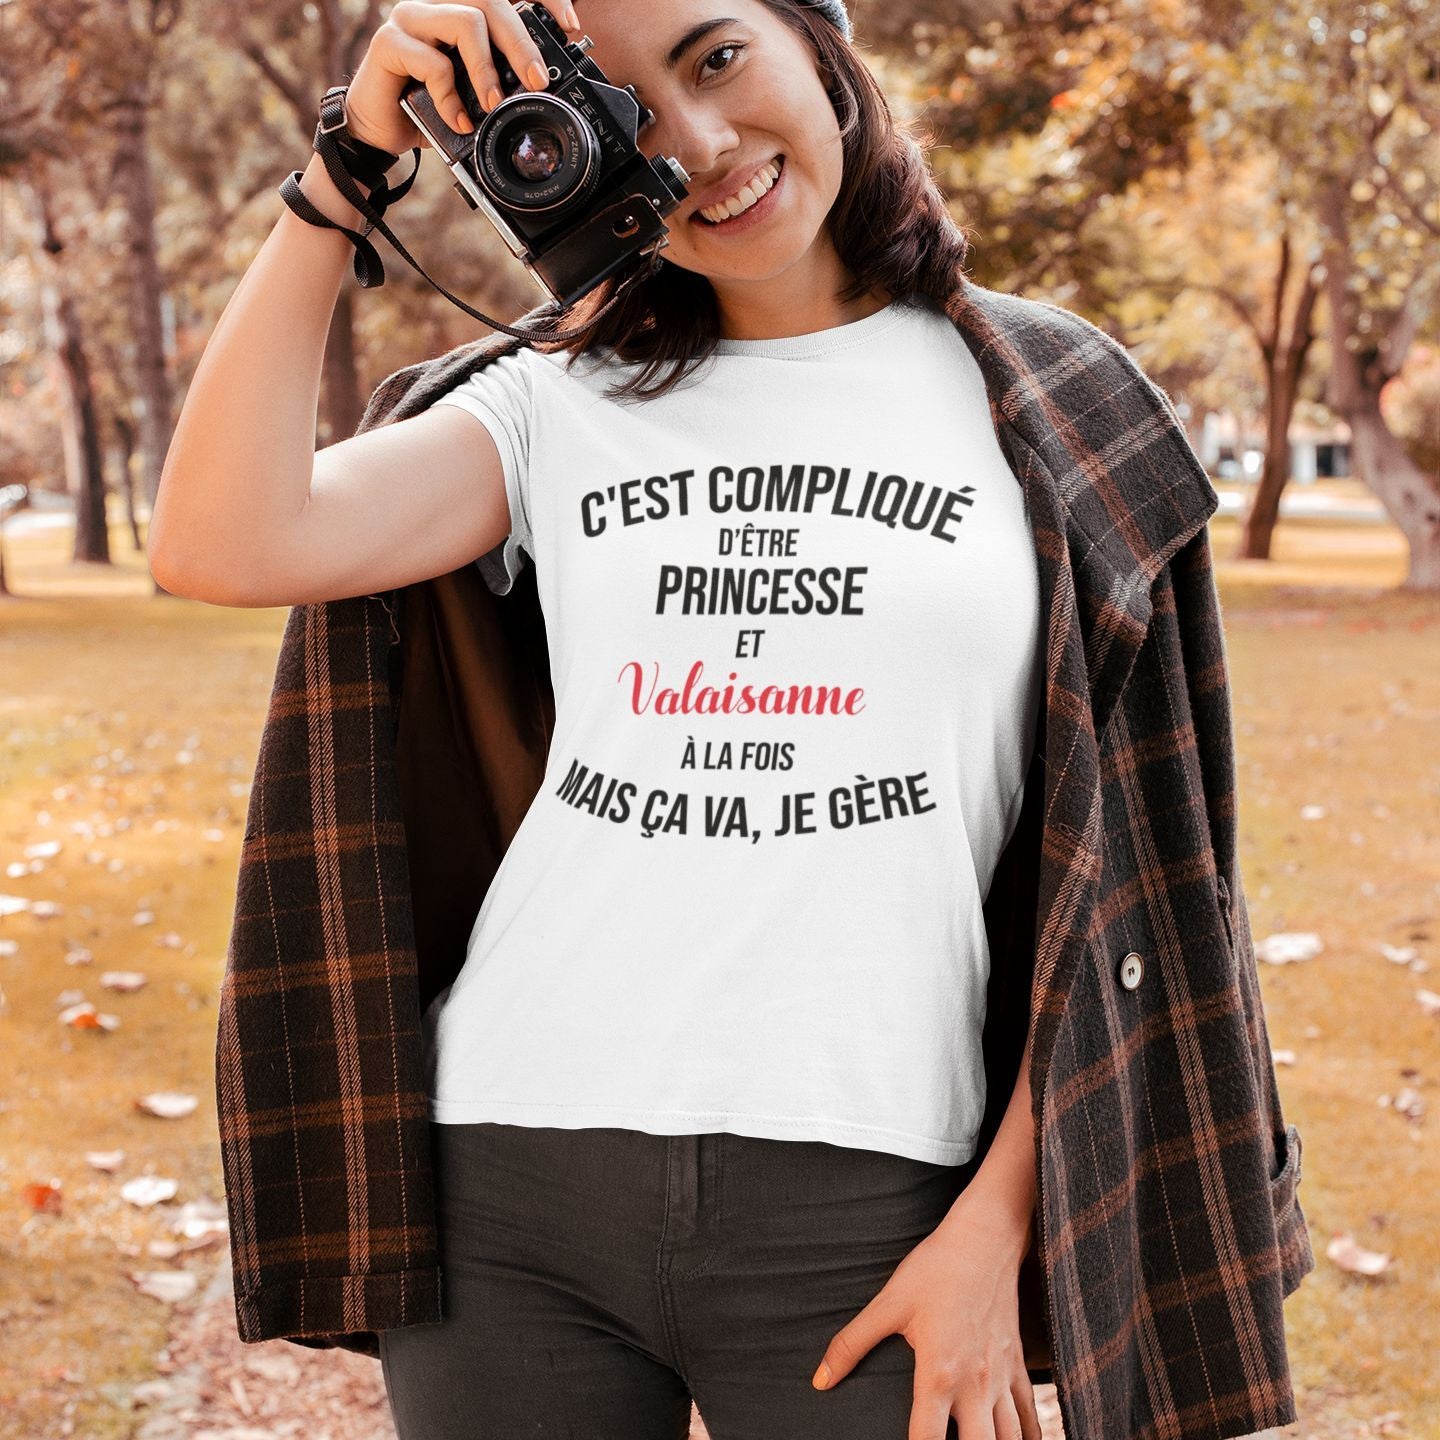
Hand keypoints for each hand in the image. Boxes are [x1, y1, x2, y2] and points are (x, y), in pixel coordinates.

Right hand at [342, 0, 584, 154]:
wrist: (380, 131)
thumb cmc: (428, 108)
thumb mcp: (473, 95)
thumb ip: (500, 81)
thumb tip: (540, 85)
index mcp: (462, 11)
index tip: (571, 26)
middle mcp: (438, 5)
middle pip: (491, 3)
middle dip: (522, 43)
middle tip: (538, 80)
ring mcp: (412, 17)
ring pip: (466, 21)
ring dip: (486, 68)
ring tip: (493, 103)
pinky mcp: (389, 41)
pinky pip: (433, 62)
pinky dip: (451, 97)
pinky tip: (458, 121)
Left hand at [810, 1194, 1041, 1439]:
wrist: (984, 1240)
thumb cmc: (934, 1269)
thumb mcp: (888, 1304)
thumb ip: (852, 1344)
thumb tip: (820, 1380)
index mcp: (938, 1374)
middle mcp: (975, 1386)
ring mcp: (1001, 1379)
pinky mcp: (1018, 1366)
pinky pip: (1031, 1417)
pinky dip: (1028, 1439)